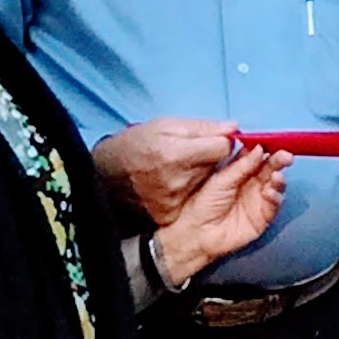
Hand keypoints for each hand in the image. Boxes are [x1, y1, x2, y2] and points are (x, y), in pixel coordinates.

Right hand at [94, 117, 239, 227]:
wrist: (104, 173)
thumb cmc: (136, 144)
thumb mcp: (166, 125)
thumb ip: (202, 127)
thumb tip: (234, 128)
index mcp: (177, 154)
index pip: (223, 148)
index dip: (220, 141)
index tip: (210, 140)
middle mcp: (177, 180)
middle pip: (216, 167)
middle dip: (208, 159)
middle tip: (188, 155)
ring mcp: (173, 200)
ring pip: (206, 184)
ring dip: (198, 175)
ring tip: (176, 169)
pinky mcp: (168, 213)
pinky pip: (191, 199)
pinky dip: (187, 191)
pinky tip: (171, 183)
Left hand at [154, 144, 290, 287]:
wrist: (197, 233)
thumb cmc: (203, 206)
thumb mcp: (220, 180)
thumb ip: (241, 166)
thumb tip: (259, 148)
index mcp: (241, 171)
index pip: (258, 156)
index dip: (267, 148)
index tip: (274, 141)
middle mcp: (253, 183)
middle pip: (270, 168)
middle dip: (279, 161)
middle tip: (284, 156)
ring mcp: (260, 198)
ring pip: (276, 184)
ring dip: (279, 179)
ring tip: (277, 175)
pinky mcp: (264, 216)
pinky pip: (274, 204)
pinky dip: (275, 197)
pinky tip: (270, 192)